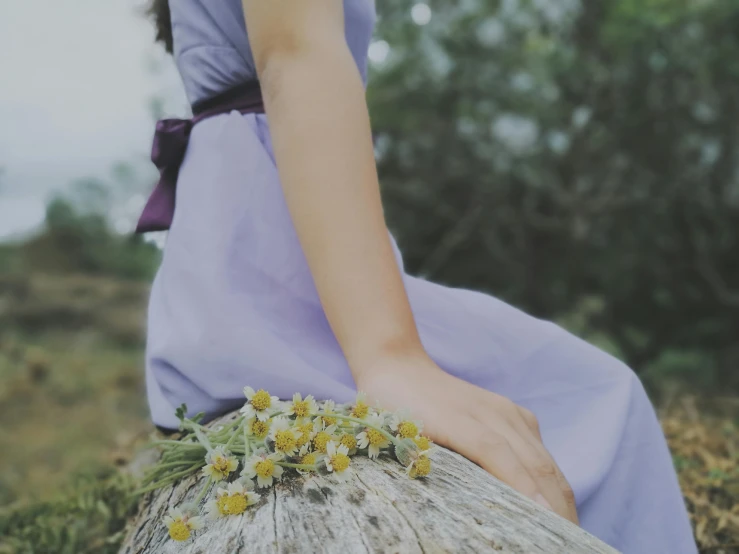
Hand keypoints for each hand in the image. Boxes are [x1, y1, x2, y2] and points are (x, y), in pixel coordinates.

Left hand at [355, 350, 578, 524]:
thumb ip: (433, 463)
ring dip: (561, 499)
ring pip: (545, 462)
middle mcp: (497, 416)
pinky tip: (555, 505)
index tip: (552, 531)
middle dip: (558, 511)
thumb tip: (467, 501)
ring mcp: (508, 413)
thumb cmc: (394, 408)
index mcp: (470, 424)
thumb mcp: (405, 437)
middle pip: (538, 469)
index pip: (511, 467)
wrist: (399, 367)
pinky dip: (551, 480)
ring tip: (569, 534)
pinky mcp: (512, 413)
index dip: (533, 500)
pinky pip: (539, 449)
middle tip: (569, 545)